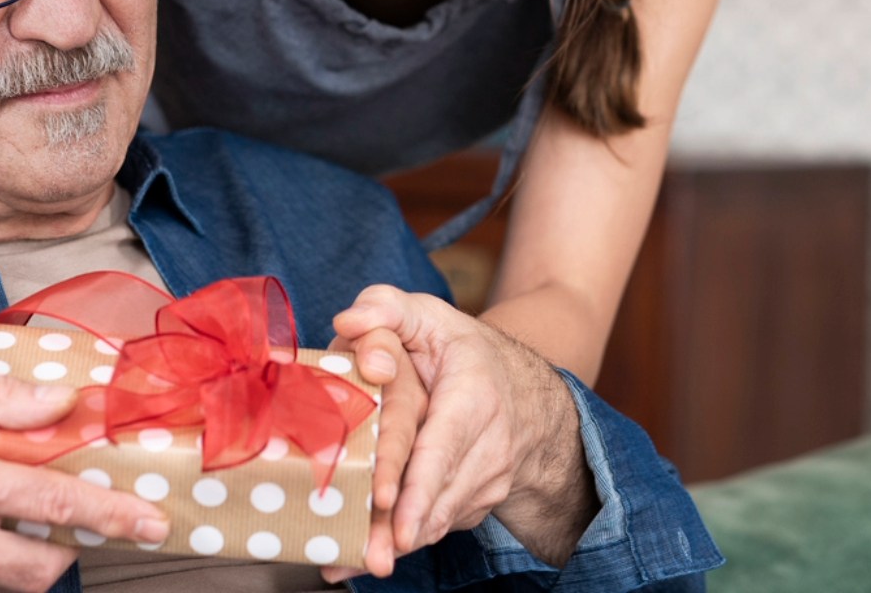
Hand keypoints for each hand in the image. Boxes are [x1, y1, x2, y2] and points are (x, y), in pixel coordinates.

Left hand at [333, 286, 597, 566]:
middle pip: (440, 492)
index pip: (445, 442)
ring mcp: (487, 479)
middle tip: (370, 556)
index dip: (420, 477)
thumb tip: (349, 323)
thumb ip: (386, 309)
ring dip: (398, 544)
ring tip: (354, 563)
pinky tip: (363, 557)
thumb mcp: (427, 315)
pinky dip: (403, 541)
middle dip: (404, 527)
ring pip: (439, 518)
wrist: (522, 392)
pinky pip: (437, 526)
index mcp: (473, 394)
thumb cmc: (459, 350)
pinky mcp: (476, 502)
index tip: (392, 504)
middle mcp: (490, 443)